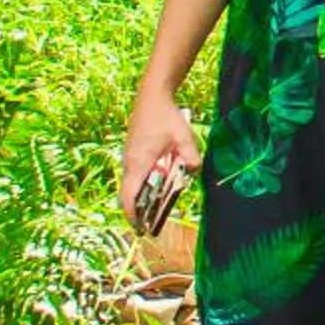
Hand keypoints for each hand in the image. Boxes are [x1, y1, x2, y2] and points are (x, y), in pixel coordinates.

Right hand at [120, 89, 201, 224]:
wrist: (152, 96)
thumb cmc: (166, 116)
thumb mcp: (184, 137)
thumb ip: (192, 157)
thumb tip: (195, 172)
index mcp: (138, 164)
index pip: (128, 198)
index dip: (133, 216)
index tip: (141, 229)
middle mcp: (129, 163)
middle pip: (129, 194)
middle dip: (139, 210)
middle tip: (152, 222)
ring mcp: (129, 157)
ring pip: (132, 184)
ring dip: (143, 195)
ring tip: (158, 204)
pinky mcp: (133, 152)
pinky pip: (136, 174)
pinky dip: (145, 182)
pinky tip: (161, 179)